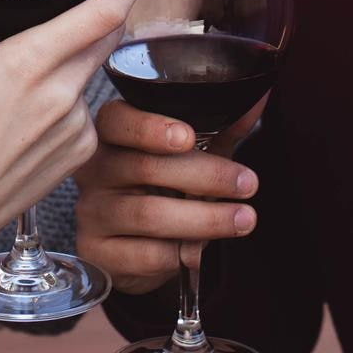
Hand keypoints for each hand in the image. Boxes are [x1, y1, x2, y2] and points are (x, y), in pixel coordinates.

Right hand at [0, 0, 147, 272]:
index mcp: (27, 65)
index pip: (104, 12)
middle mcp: (61, 96)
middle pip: (108, 34)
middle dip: (106, 7)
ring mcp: (75, 129)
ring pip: (93, 71)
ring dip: (76, 57)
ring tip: (27, 71)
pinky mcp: (79, 155)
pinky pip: (87, 109)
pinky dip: (68, 98)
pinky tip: (29, 112)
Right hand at [73, 97, 267, 295]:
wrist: (134, 247)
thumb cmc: (164, 186)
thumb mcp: (191, 154)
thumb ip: (220, 128)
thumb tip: (259, 99)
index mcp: (112, 134)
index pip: (117, 121)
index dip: (150, 128)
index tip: (188, 137)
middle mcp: (96, 169)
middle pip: (144, 167)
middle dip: (205, 176)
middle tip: (247, 183)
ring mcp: (93, 212)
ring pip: (148, 214)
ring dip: (204, 219)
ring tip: (242, 219)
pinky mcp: (99, 253)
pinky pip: (145, 254)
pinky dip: (182, 254)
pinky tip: (203, 251)